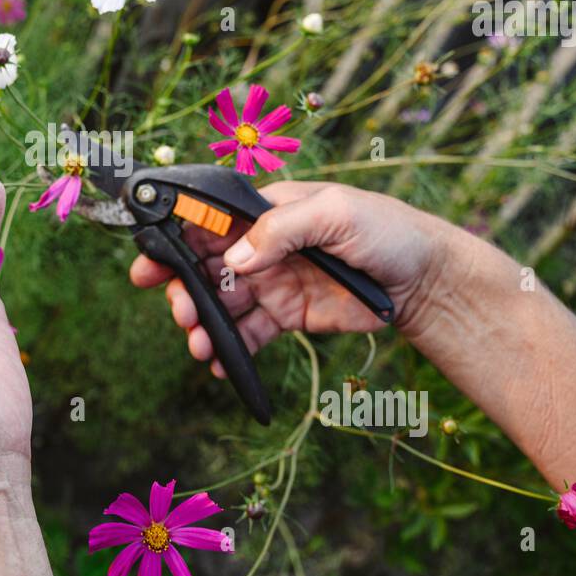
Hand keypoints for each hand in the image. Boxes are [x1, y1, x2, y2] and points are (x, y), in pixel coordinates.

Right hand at [129, 181, 445, 377]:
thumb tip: (236, 257)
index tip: (148, 264)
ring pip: (219, 303)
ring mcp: (271, 281)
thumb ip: (283, 228)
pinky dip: (228, 350)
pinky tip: (218, 364)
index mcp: (266, 210)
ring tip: (199, 346)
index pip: (207, 220)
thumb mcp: (336, 213)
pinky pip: (246, 333)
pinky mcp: (286, 316)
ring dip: (202, 324)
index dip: (172, 239)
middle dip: (182, 290)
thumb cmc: (387, 230)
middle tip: (180, 314)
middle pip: (203, 266)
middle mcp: (262, 245)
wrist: (426, 281)